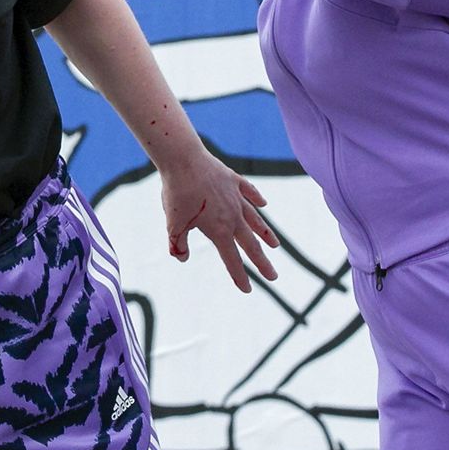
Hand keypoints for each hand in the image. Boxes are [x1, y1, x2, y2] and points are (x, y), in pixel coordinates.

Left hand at [159, 150, 278, 292]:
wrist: (184, 160)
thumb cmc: (177, 193)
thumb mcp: (173, 224)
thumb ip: (178, 244)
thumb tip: (182, 258)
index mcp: (219, 230)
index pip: (231, 259)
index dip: (239, 276)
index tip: (247, 289)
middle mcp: (233, 216)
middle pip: (250, 244)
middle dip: (262, 262)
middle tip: (274, 276)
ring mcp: (235, 197)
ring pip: (255, 219)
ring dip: (265, 234)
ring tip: (275, 245)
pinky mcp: (233, 179)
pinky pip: (249, 191)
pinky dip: (257, 198)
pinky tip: (263, 204)